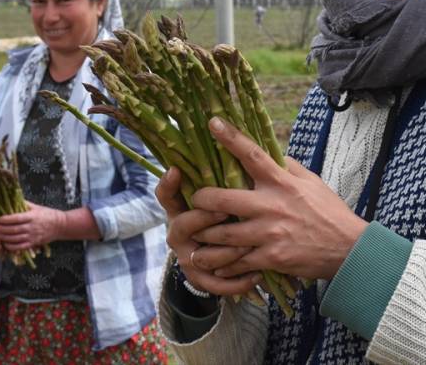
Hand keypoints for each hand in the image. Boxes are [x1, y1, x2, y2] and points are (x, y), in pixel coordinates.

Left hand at [0, 202, 63, 251]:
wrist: (59, 225)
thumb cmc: (46, 214)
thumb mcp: (36, 207)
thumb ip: (23, 204)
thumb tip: (10, 198)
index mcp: (32, 216)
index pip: (16, 218)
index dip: (5, 219)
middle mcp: (32, 227)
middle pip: (13, 230)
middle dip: (2, 230)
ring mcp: (33, 236)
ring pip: (15, 239)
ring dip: (4, 238)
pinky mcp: (33, 243)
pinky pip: (20, 247)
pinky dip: (11, 246)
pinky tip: (6, 243)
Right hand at [156, 166, 260, 297]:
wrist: (233, 256)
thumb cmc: (235, 214)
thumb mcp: (233, 192)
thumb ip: (232, 175)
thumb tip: (243, 141)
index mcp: (185, 208)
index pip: (167, 196)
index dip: (168, 185)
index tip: (176, 170)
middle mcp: (181, 233)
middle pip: (182, 224)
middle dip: (202, 218)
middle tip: (223, 211)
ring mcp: (190, 258)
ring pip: (203, 256)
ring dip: (225, 251)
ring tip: (248, 245)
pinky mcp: (204, 280)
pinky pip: (217, 284)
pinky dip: (237, 281)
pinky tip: (258, 274)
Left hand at [191, 117, 367, 280]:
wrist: (348, 248)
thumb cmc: (329, 212)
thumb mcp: (312, 181)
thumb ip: (288, 167)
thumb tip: (269, 151)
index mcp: (282, 183)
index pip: (252, 155)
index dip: (231, 138)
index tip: (213, 123)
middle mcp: (272, 206)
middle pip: (223, 199)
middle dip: (201, 199)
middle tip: (194, 199)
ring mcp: (269, 233)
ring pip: (223, 234)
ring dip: (205, 236)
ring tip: (195, 237)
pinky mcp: (271, 258)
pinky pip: (238, 262)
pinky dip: (224, 265)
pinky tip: (216, 266)